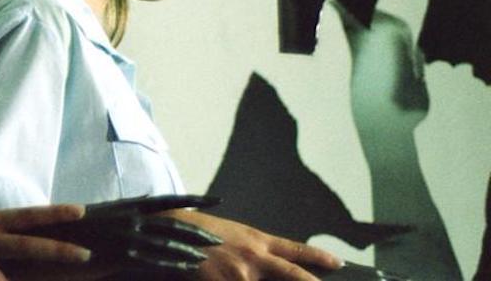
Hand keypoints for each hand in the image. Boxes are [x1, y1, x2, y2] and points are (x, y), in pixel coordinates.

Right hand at [167, 210, 342, 280]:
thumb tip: (269, 264)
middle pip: (294, 276)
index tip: (338, 263)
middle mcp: (254, 257)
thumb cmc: (196, 231)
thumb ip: (253, 250)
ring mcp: (240, 273)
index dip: (318, 258)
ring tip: (252, 277)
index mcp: (256, 240)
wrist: (168, 230)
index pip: (295, 250)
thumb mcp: (229, 234)